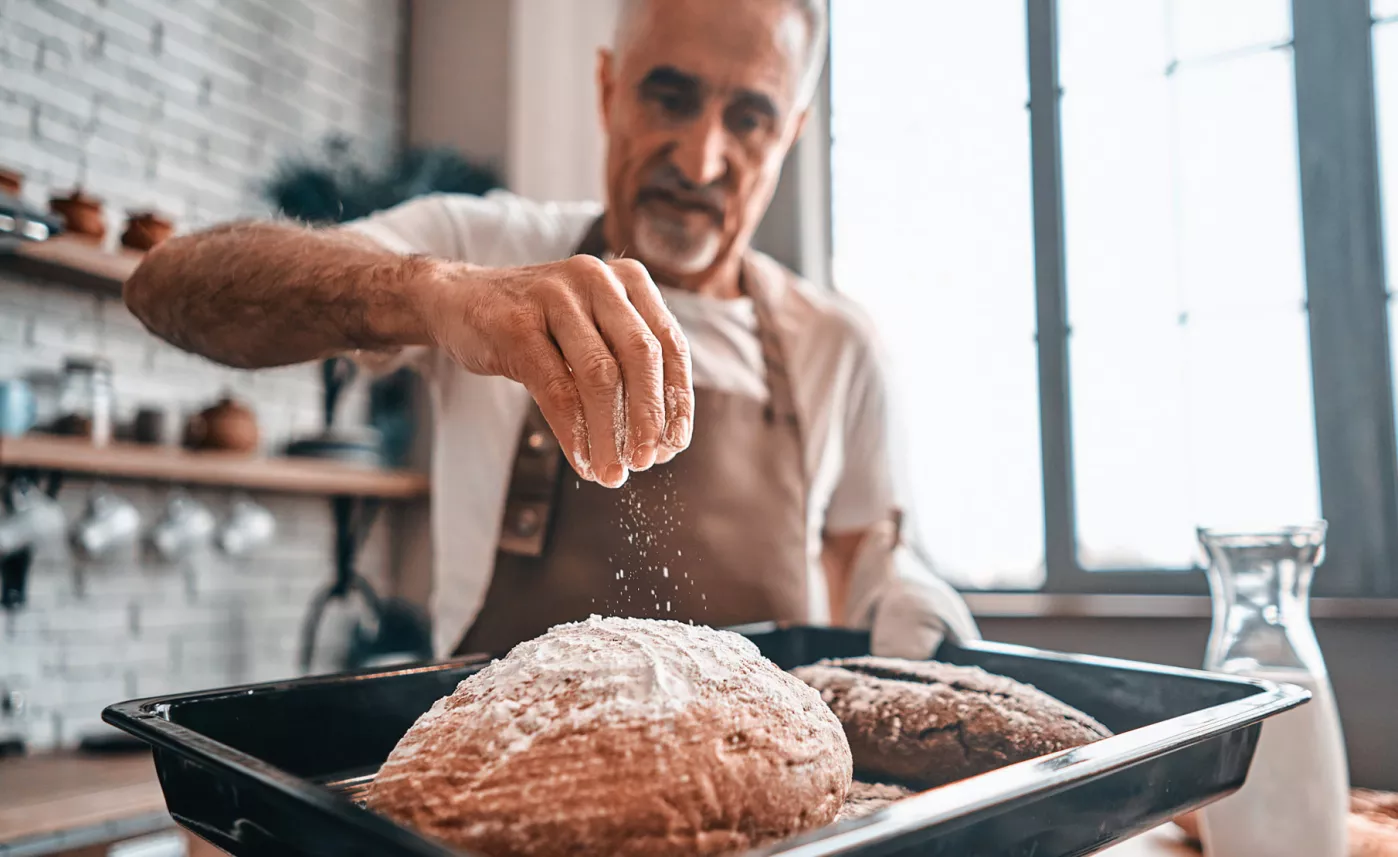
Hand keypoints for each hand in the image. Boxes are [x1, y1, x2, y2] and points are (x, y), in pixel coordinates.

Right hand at [426, 255, 693, 487]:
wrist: (458, 300)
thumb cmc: (538, 327)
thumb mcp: (590, 334)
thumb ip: (626, 371)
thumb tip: (661, 443)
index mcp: (628, 279)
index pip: (669, 343)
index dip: (676, 398)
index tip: (675, 443)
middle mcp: (597, 279)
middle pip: (640, 356)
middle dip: (648, 417)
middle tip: (647, 463)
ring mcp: (555, 296)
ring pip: (599, 375)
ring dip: (610, 434)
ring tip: (611, 473)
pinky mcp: (516, 324)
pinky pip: (555, 389)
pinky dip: (573, 432)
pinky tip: (581, 461)